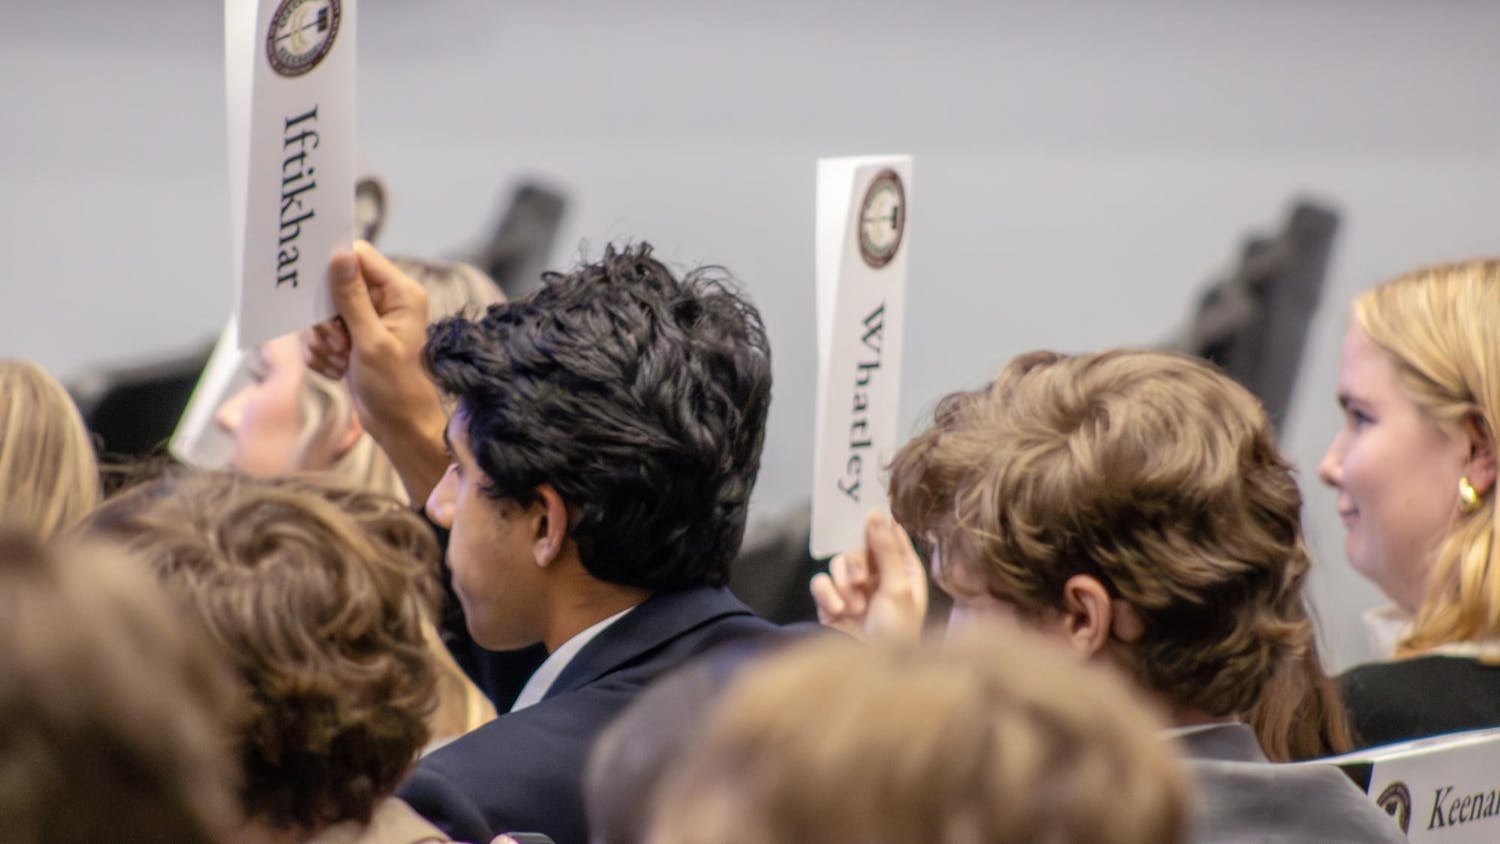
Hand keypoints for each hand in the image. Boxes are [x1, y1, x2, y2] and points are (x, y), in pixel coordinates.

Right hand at [304, 242, 449, 500]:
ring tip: (342, 361)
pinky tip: (339, 371)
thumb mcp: (371, 341)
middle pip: (335, 286)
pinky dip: (324, 354)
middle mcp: (386, 302)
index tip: (318, 292)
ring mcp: (368, 321)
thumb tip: (339, 255)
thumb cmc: (396, 388)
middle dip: (328, 319)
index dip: (335, 269)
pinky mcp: (353, 339)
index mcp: (401, 293)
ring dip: (325, 340)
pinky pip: (322, 335)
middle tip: (339, 343)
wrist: (399, 427)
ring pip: (324, 313)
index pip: (360, 256)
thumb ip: (352, 298)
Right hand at [809, 511, 927, 642]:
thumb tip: (877, 514)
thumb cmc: (896, 634)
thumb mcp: (898, 589)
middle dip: (856, 564)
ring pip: (838, 563)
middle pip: (859, 547)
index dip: (878, 523)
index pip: (891, 535)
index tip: (864, 508)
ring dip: (843, 584)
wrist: (871, 675)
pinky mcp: (832, 602)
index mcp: (904, 570)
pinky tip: (838, 611)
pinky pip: (821, 582)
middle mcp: (879, 576)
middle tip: (860, 580)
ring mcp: (854, 589)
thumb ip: (885, 550)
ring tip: (853, 607)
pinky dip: (827, 595)